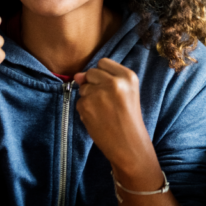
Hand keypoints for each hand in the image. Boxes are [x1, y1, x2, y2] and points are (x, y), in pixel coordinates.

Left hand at [74, 59, 155, 174]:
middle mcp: (114, 82)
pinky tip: (97, 118)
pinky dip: (85, 109)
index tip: (109, 86)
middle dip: (94, 85)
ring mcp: (99, 93)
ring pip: (83, 87)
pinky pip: (79, 101)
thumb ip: (105, 79)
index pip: (103, 62)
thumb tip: (78, 76)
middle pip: (91, 72)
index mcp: (128, 76)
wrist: (128, 143)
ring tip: (103, 111)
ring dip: (89, 97)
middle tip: (106, 101)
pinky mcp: (86, 105)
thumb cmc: (128, 118)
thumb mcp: (127, 93)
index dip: (102, 74)